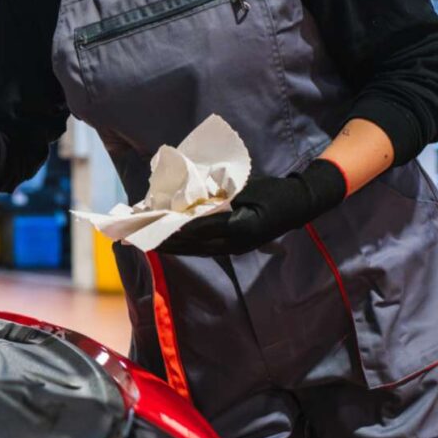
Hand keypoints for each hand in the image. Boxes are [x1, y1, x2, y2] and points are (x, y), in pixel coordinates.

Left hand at [157, 160, 347, 255]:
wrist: (300, 205)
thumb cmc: (272, 191)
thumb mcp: (244, 188)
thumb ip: (218, 195)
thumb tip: (188, 196)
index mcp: (239, 226)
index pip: (197, 228)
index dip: (171, 227)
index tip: (149, 224)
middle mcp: (235, 242)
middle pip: (192, 244)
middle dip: (163, 240)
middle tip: (137, 236)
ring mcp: (236, 248)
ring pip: (196, 249)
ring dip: (172, 245)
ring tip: (147, 240)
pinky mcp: (235, 247)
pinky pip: (205, 248)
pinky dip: (186, 244)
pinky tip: (172, 241)